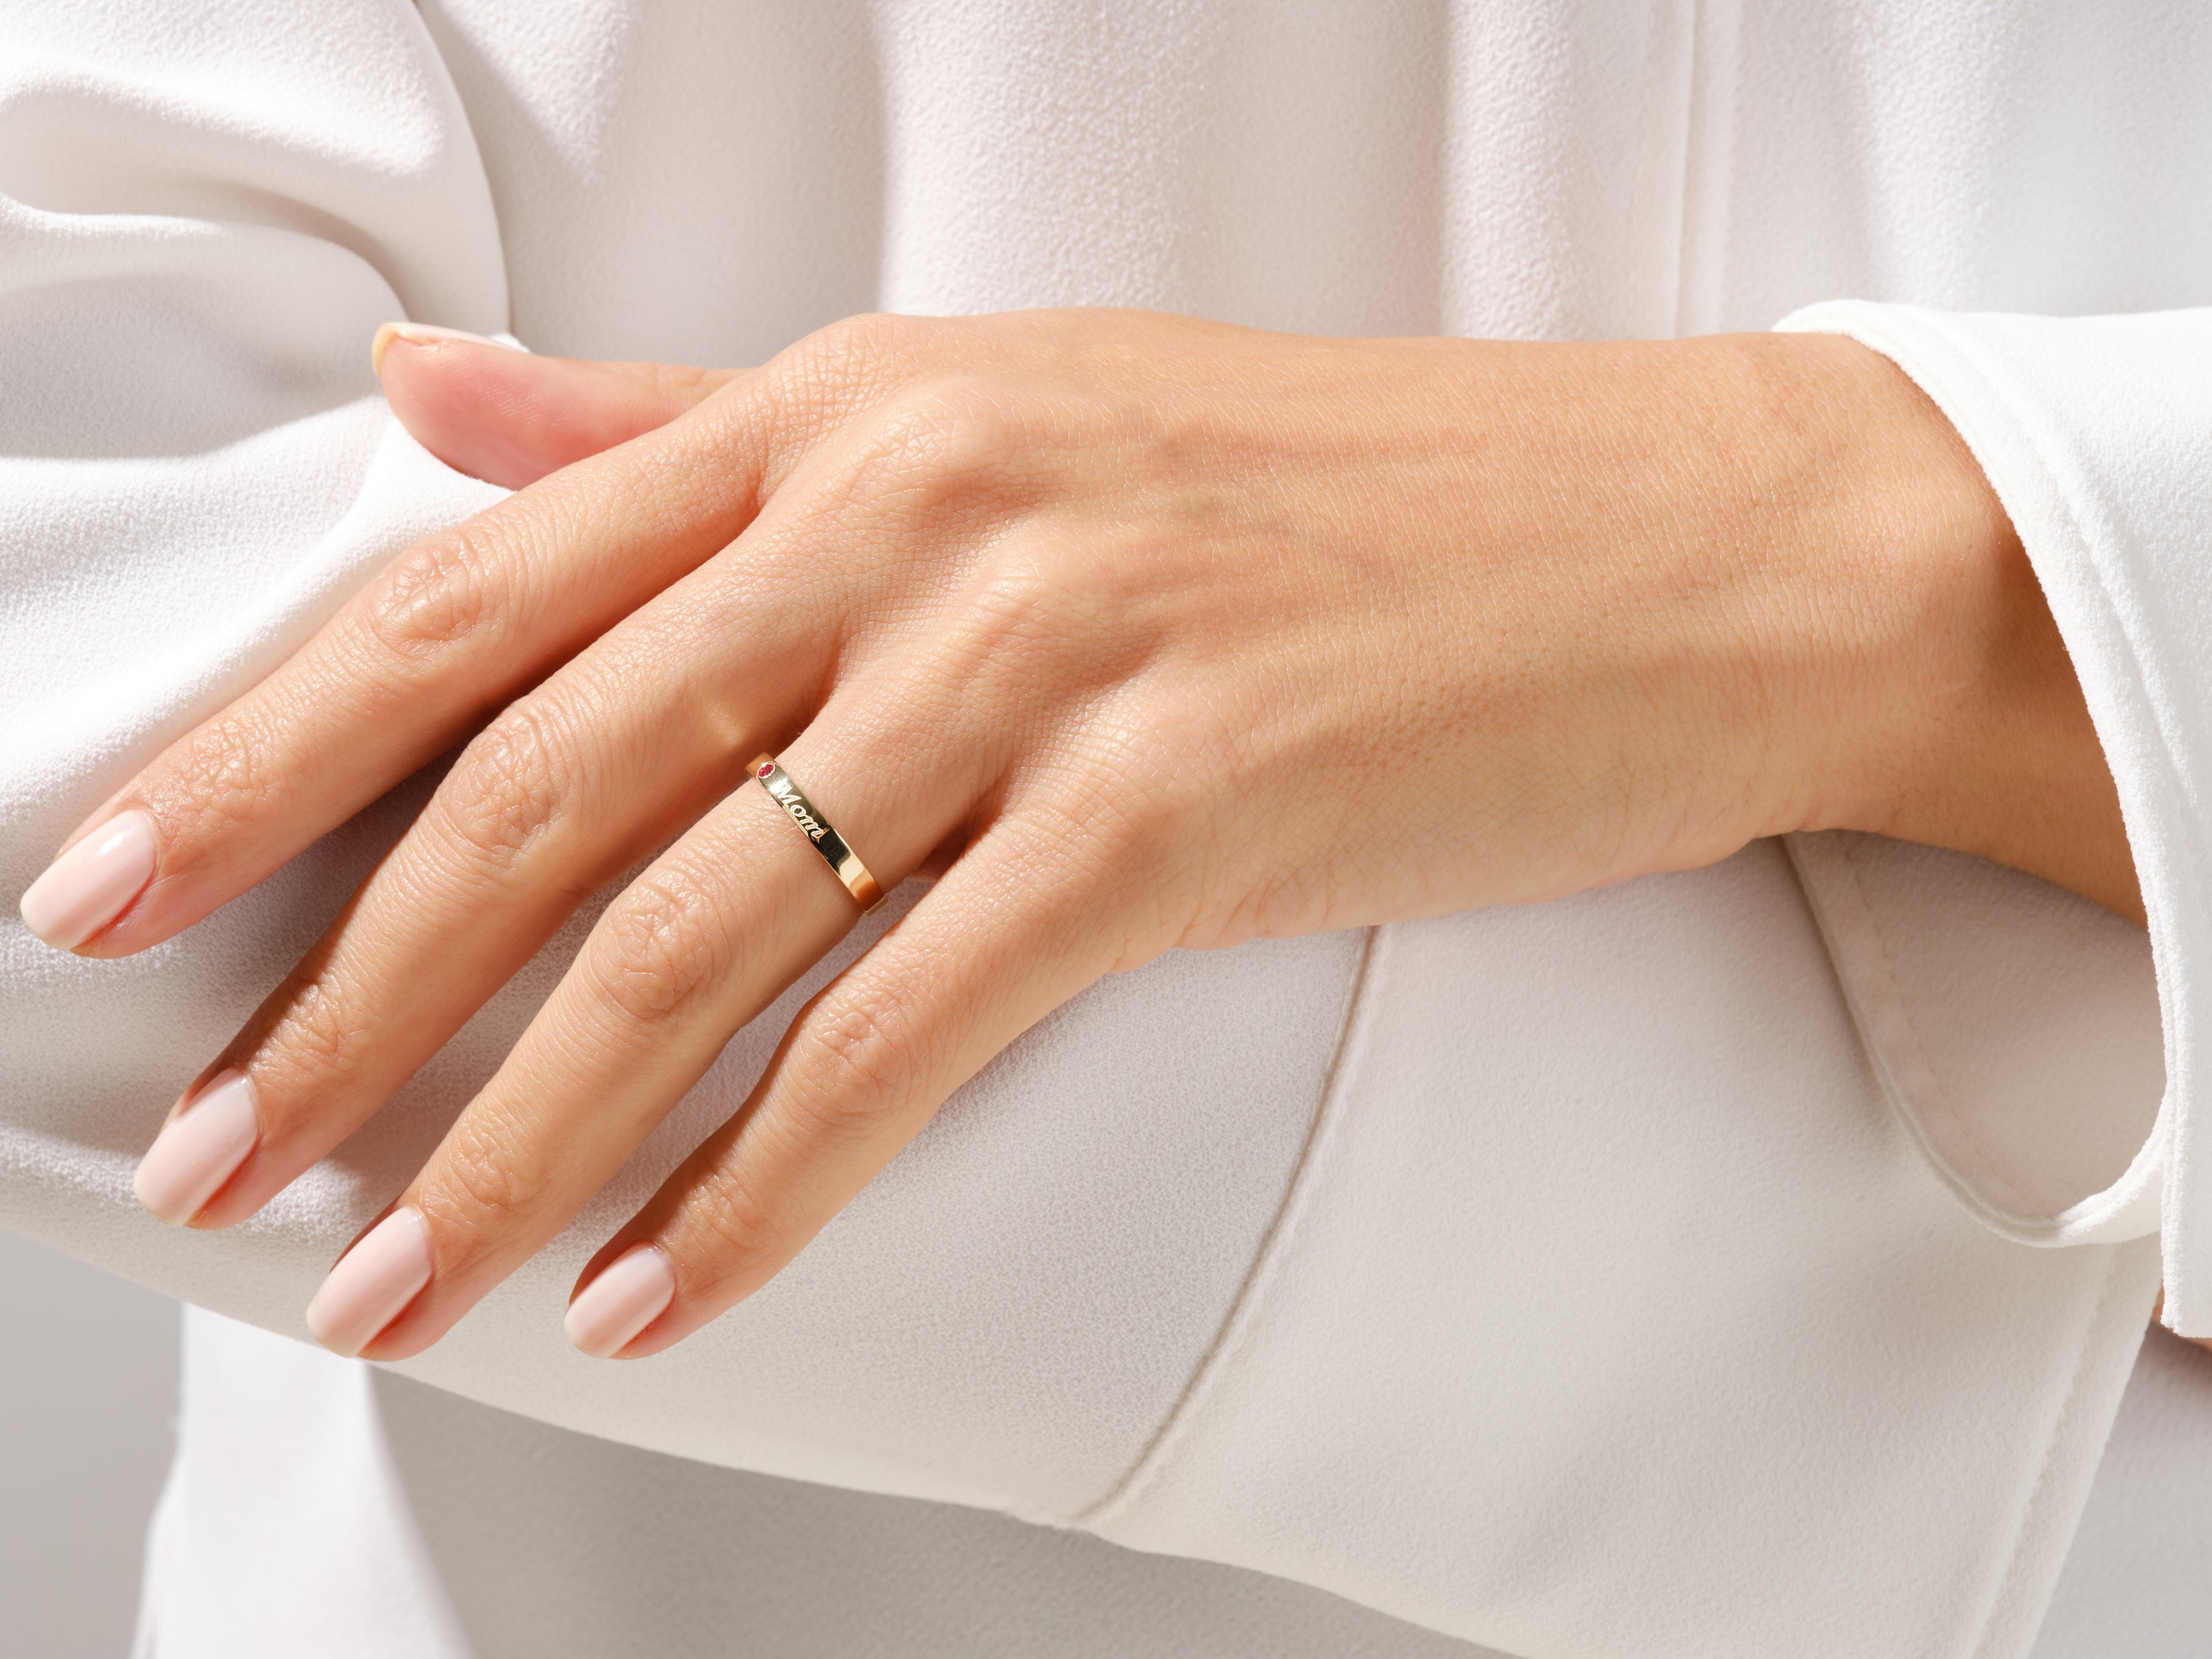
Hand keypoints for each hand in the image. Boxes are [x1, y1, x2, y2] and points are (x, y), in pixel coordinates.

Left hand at [17, 309, 2134, 1359]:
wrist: (1664, 540)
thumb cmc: (1336, 491)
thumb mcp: (990, 409)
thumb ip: (688, 427)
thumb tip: (428, 412)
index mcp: (851, 412)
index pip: (473, 592)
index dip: (261, 755)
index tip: (101, 896)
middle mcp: (918, 516)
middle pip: (544, 783)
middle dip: (341, 991)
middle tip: (205, 1151)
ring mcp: (1050, 663)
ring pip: (698, 934)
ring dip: (516, 1132)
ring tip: (386, 1273)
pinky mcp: (1178, 815)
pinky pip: (905, 1033)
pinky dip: (767, 1184)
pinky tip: (665, 1292)